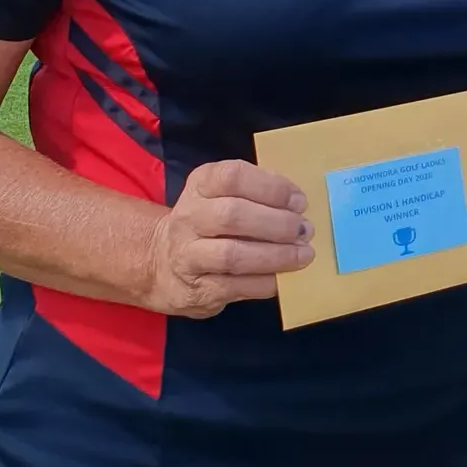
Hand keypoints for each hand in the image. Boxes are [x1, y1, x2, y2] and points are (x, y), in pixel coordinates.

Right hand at [141, 160, 313, 317]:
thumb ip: (256, 193)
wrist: (162, 264)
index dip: (271, 187)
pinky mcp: (197, 289)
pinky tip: (285, 277)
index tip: (299, 201)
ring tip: (303, 255)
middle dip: (276, 223)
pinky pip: (236, 286)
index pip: (232, 176)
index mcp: (200, 185)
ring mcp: (188, 255)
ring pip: (232, 255)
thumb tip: (298, 205)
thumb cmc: (209, 223)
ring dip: (275, 256)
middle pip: (232, 216)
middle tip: (305, 230)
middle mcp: (189, 217)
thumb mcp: (222, 196)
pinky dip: (266, 282)